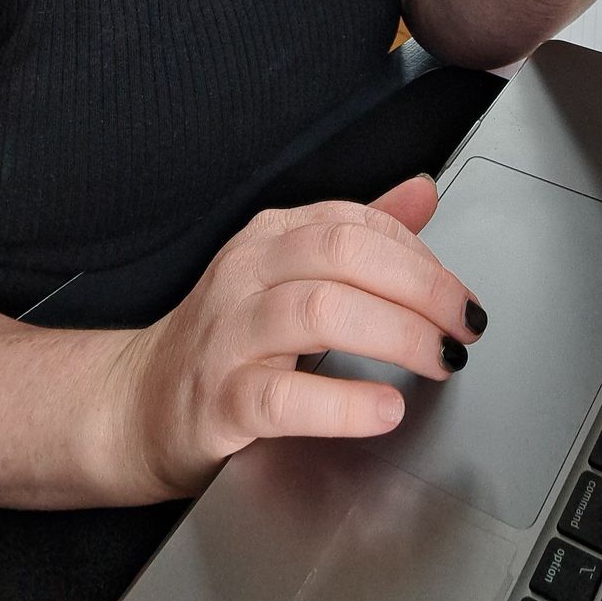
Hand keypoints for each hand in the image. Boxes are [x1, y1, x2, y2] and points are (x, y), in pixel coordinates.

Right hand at [107, 175, 485, 500]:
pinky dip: (343, 404)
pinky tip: (385, 409)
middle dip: (420, 287)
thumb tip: (423, 191)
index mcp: (271, 237)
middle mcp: (248, 273)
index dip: (421, 256)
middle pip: (344, 253)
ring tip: (438, 358)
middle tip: (462, 325)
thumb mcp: (291, 272)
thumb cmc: (227, 338)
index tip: (460, 295)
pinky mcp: (218, 400)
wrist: (139, 404)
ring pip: (319, 310)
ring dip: (395, 333)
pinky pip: (283, 396)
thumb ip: (361, 232)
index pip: (357, 222)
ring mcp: (229, 334)